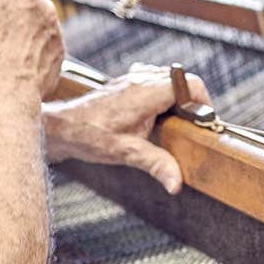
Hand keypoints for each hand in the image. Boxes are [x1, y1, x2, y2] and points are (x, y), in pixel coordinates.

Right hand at [0, 0, 63, 101]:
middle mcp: (48, 8)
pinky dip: (33, 51)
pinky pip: (45, 46)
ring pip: (40, 23)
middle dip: (18, 7)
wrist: (7, 91)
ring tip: (3, 49)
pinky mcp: (59, 56)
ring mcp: (56, 33)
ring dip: (25, 30)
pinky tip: (16, 63)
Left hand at [44, 63, 211, 193]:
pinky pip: (153, 81)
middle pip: (183, 81)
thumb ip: (156, 164)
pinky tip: (155, 115)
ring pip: (168, 79)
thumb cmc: (89, 135)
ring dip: (176, 97)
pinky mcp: (125, 84)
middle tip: (189, 126)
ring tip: (173, 122)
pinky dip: (161, 95)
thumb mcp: (126, 152)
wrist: (60, 127)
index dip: (203, 102)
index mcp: (147, 93)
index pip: (190, 84)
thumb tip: (177, 183)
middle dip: (192, 103)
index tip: (202, 122)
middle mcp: (141, 80)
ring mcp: (132, 80)